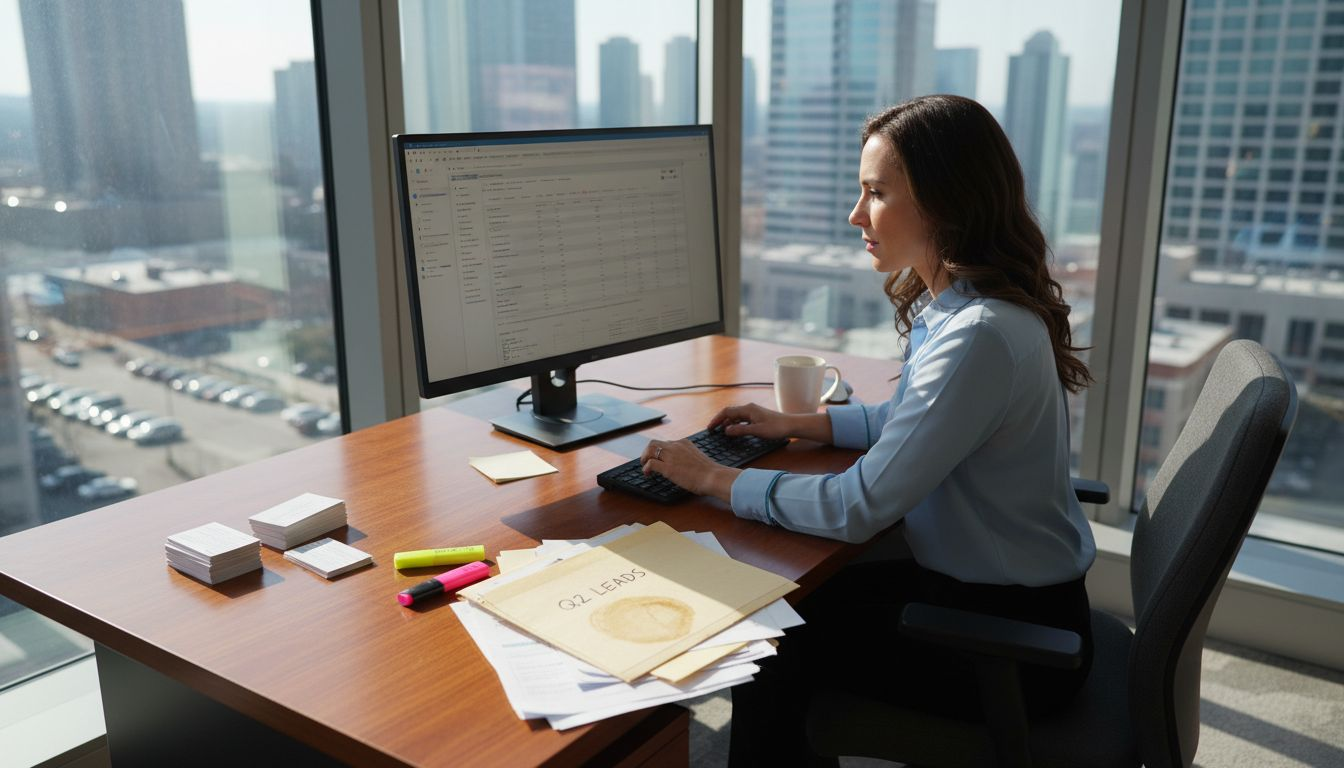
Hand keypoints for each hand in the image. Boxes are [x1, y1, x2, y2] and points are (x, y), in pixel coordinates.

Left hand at [640, 438, 738, 501]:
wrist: (713, 477)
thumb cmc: (709, 472)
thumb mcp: (697, 457)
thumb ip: (688, 457)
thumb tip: (682, 464)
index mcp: (684, 443)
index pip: (666, 443)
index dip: (659, 451)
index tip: (658, 458)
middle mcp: (676, 446)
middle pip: (654, 443)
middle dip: (647, 451)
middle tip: (646, 460)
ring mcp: (671, 456)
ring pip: (650, 450)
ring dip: (644, 458)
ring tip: (644, 466)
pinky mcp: (668, 468)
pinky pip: (650, 463)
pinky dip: (646, 468)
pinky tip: (647, 474)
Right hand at [708, 403, 833, 443]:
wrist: (791, 425)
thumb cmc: (776, 428)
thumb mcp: (757, 431)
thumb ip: (741, 430)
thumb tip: (726, 430)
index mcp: (748, 409)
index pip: (727, 411)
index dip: (717, 419)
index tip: (710, 428)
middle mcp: (749, 408)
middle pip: (730, 412)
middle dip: (720, 421)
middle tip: (712, 430)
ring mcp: (753, 412)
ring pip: (735, 416)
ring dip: (727, 423)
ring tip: (720, 432)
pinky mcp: (757, 416)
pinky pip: (741, 419)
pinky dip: (735, 424)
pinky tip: (734, 431)